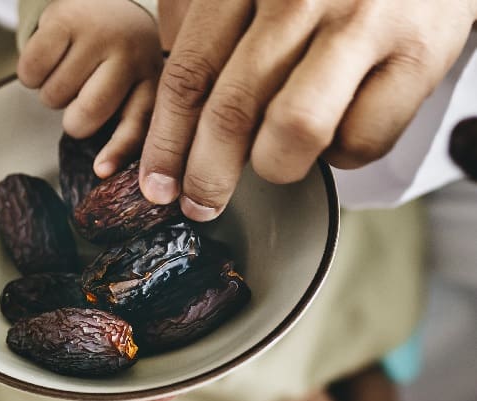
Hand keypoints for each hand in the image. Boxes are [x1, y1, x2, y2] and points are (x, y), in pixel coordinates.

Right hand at [18, 0, 162, 176]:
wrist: (105, 0)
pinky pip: (31, 72)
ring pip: (52, 98)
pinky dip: (31, 74)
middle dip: (72, 120)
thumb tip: (103, 172)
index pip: (135, 125)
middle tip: (80, 98)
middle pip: (82, 118)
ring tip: (69, 70)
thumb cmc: (118, 58)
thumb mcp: (135, 87)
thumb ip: (129, 123)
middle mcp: (130, 55)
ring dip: (51, 94)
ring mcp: (98, 35)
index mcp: (152, 80)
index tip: (100, 171)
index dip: (117, 151)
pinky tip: (50, 59)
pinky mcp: (64, 20)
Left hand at [138, 0, 476, 220]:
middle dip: (207, 174)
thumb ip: (205, 22)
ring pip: (295, 130)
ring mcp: (363, 23)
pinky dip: (340, 156)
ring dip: (275, 165)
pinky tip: (331, 137)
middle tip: (199, 202)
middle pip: (233, 110)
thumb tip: (170, 102)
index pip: (189, 74)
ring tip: (274, 161)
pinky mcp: (419, 55)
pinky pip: (362, 139)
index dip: (165, 141)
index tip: (156, 182)